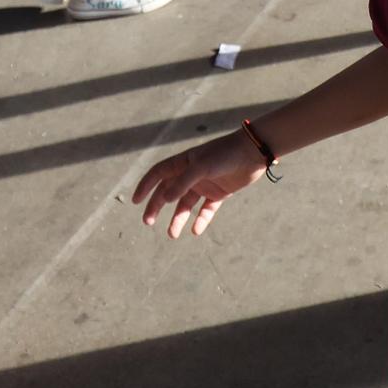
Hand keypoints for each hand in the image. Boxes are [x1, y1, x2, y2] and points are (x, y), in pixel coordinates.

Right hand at [132, 129, 268, 238]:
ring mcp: (205, 184)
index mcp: (183, 162)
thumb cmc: (225, 154)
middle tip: (148, 222)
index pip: (158, 174)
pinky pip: (206, 210)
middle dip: (156, 206)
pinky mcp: (219, 193)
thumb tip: (163, 199)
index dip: (145, 186)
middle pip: (168, 191)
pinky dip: (200, 220)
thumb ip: (182, 183)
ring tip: (172, 235)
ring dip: (177, 218)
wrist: (253, 153)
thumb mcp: (201, 167)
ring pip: (186, 204)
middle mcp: (192, 173)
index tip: (135, 201)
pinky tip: (195, 231)